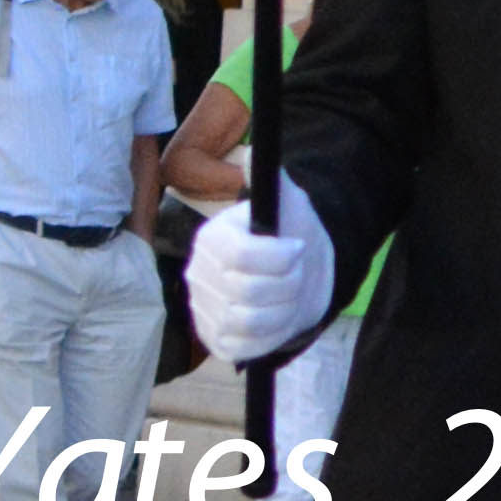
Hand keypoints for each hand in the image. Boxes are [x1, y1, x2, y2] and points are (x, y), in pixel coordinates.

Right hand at [186, 192, 338, 369]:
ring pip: (251, 321)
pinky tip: (280, 316)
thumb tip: (254, 153)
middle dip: (288, 281)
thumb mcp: (290, 203)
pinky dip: (274, 334)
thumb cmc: (291, 233)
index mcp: (212, 239)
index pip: (239, 256)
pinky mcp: (217, 340)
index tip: (298, 246)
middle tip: (296, 271)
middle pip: (249, 291)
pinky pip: (247, 347)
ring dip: (285, 308)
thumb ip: (274, 181)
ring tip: (290, 293)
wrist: (302, 273)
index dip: (277, 255)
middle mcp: (198, 275)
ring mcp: (204, 310)